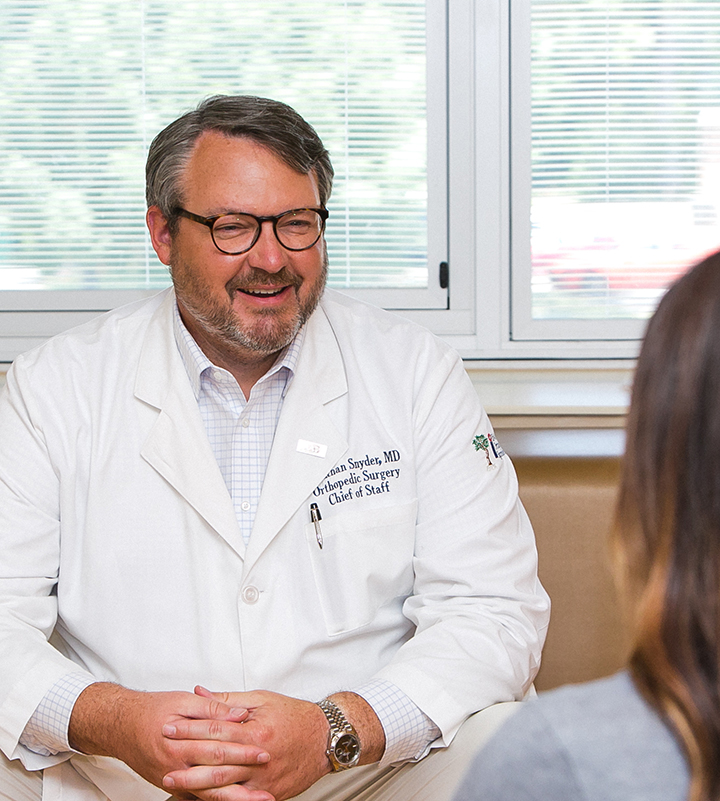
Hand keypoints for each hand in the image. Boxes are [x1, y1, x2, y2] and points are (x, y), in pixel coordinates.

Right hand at [68, 683, 272, 800]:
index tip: (264, 751)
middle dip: (244, 775)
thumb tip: (240, 714)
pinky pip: (197, 796)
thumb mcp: (183, 701)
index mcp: (181, 742)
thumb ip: (213, 707)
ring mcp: (174, 779)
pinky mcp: (173, 786)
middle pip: (216, 773)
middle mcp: (176, 765)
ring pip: (208, 792)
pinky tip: (234, 799)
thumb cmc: (152, 710)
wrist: (121, 726)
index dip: (243, 749)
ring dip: (234, 797)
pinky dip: (217, 799)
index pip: (218, 746)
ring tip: (258, 800)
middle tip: (268, 776)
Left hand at [162, 688, 331, 800]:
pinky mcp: (269, 794)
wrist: (325, 739)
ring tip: (175, 781)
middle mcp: (259, 756)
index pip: (216, 729)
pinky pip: (241, 800)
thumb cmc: (295, 716)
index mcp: (256, 730)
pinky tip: (203, 799)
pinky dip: (221, 800)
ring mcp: (264, 779)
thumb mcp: (262, 699)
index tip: (169, 728)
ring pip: (225, 785)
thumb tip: (201, 692)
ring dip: (197, 784)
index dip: (190, 729)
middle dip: (187, 760)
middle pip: (217, 760)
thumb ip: (228, 699)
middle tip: (164, 759)